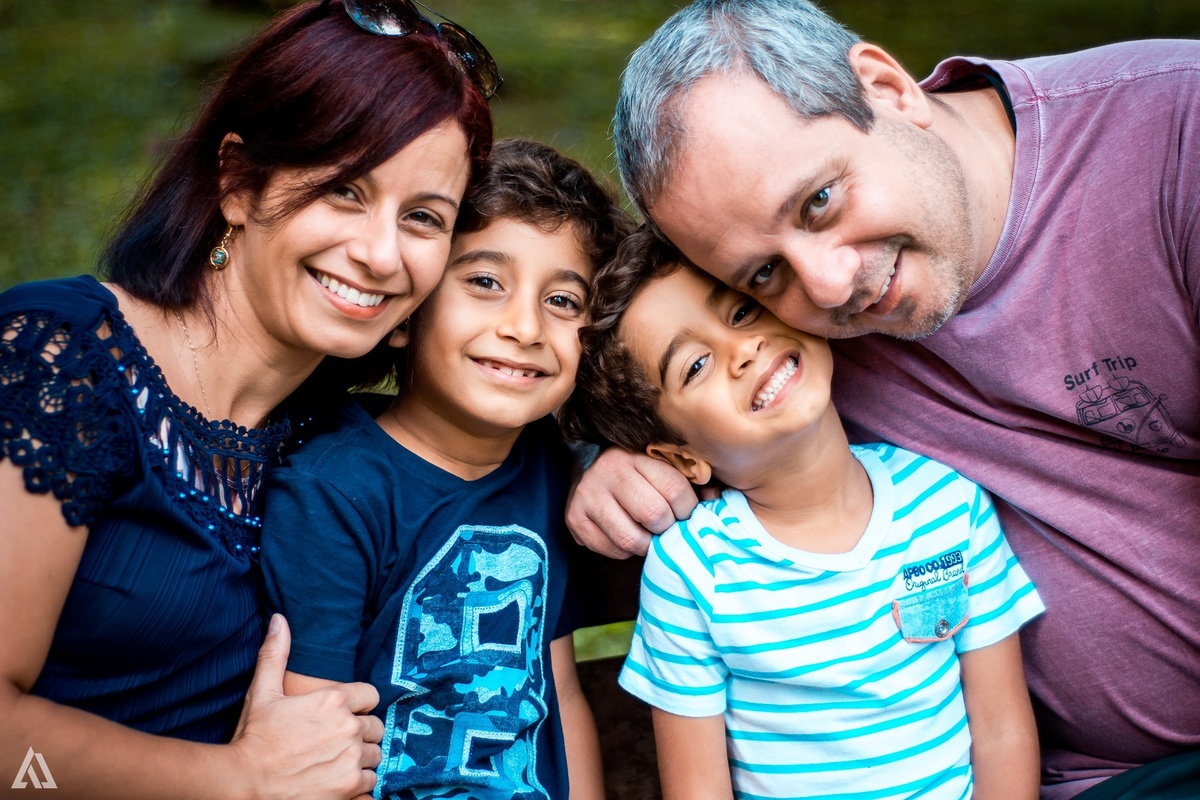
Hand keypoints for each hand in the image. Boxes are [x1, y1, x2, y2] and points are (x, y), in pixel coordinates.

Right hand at [230, 615, 383, 799]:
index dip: (358, 705)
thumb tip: (279, 619)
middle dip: (360, 733)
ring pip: (375, 756)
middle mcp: (349, 728)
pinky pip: (371, 783)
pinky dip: (360, 784)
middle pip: (375, 727)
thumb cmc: (252, 738)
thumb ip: (275, 654)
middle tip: (335, 742)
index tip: (343, 715)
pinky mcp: (350, 789)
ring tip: (336, 762)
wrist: (242, 784)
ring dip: (361, 759)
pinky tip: (338, 781)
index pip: (370, 695)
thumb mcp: (262, 693)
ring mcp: (351, 760)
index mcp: (334, 701)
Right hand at [566, 448, 698, 558]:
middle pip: (654, 514)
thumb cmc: (637, 473)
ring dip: (647, 544)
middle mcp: (609, 471)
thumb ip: (691, 481)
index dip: (688, 509)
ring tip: (650, 535)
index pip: (675, 488)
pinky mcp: (574, 519)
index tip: (686, 513)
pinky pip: (611, 550)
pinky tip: (627, 534)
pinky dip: (624, 551)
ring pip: (630, 539)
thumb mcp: (662, 467)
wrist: (588, 468)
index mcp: (636, 454)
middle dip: (667, 528)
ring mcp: (587, 495)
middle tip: (668, 527)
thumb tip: (716, 499)